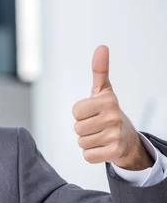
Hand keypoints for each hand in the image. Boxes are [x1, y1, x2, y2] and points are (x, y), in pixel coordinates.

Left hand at [72, 45, 152, 170]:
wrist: (127, 138)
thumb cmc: (109, 112)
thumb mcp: (103, 91)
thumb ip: (99, 70)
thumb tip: (102, 47)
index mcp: (107, 101)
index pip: (75, 111)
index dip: (80, 113)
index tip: (93, 112)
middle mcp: (113, 117)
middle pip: (77, 128)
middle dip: (83, 129)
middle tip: (97, 126)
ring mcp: (115, 135)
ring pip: (81, 142)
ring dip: (87, 141)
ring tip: (100, 136)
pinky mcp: (114, 151)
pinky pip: (88, 156)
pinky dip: (92, 154)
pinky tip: (102, 147)